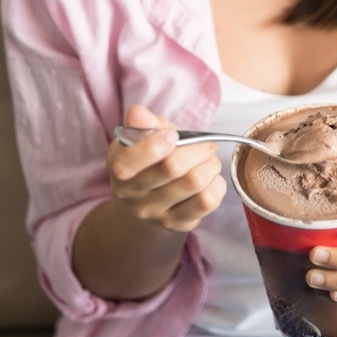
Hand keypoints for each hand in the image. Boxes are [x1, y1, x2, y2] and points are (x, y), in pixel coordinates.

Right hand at [106, 104, 226, 232]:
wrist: (148, 199)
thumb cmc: (151, 159)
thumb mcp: (144, 137)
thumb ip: (144, 123)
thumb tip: (137, 112)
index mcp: (118, 167)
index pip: (128, 162)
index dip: (155, 144)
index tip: (173, 135)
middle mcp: (131, 194)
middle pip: (172, 167)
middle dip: (198, 148)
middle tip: (205, 144)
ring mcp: (154, 213)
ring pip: (195, 181)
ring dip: (211, 164)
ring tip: (208, 161)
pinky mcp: (177, 223)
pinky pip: (208, 200)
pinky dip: (218, 184)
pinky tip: (211, 180)